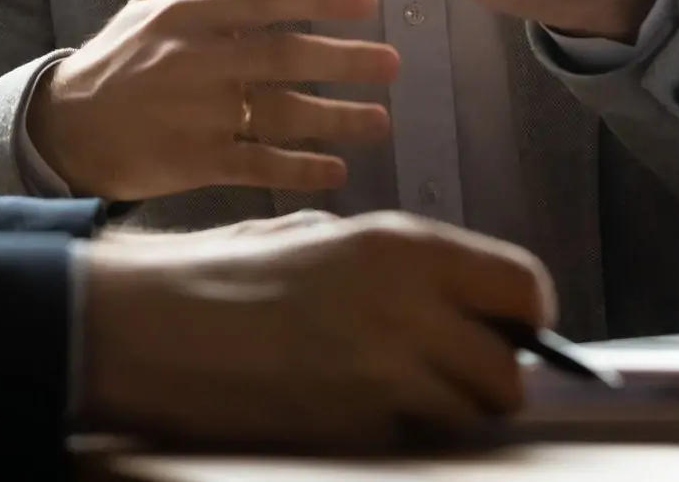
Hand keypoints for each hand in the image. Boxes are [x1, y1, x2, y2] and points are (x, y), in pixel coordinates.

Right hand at [27, 0, 399, 200]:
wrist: (66, 125)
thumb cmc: (122, 55)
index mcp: (190, 12)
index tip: (368, 0)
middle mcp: (196, 59)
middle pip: (283, 57)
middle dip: (344, 60)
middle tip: (394, 64)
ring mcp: (196, 113)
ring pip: (279, 113)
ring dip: (336, 119)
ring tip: (381, 121)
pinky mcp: (193, 161)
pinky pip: (258, 165)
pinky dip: (299, 168)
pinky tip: (337, 170)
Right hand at [80, 211, 552, 449]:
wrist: (152, 328)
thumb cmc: (227, 274)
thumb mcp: (325, 236)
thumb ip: (402, 267)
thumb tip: (464, 303)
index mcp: (403, 247)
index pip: (525, 287)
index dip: (526, 318)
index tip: (507, 331)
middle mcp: (407, 309)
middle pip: (510, 374)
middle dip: (491, 382)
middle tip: (453, 375)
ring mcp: (381, 378)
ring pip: (468, 417)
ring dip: (447, 413)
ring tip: (397, 391)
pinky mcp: (353, 432)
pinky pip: (412, 441)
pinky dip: (399, 434)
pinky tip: (353, 408)